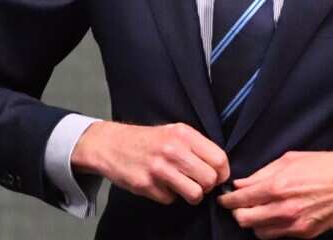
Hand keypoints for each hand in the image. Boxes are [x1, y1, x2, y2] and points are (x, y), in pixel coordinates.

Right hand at [71, 121, 229, 204]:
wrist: (111, 144)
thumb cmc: (148, 140)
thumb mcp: (174, 132)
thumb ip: (196, 146)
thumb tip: (220, 168)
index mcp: (184, 134)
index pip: (219, 159)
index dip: (222, 173)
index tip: (216, 177)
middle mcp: (173, 150)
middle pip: (209, 180)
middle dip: (206, 187)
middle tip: (197, 183)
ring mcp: (158, 168)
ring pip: (194, 194)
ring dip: (191, 195)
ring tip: (181, 187)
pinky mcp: (146, 184)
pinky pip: (170, 200)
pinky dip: (168, 196)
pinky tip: (160, 185)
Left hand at [218, 150, 332, 238]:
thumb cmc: (327, 165)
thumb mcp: (291, 159)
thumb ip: (263, 173)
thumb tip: (242, 183)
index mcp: (278, 186)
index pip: (240, 200)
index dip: (227, 201)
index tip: (225, 199)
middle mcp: (284, 209)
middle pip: (244, 221)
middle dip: (237, 213)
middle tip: (239, 205)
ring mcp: (295, 224)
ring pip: (259, 232)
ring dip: (254, 223)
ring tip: (259, 210)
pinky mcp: (305, 234)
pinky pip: (278, 236)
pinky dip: (272, 228)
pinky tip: (277, 215)